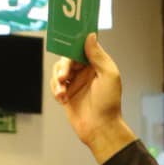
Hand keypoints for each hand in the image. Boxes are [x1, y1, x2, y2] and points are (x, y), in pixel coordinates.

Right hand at [51, 33, 125, 152]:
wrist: (100, 128)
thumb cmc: (109, 104)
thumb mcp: (108, 75)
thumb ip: (98, 55)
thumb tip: (90, 36)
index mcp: (97, 65)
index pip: (82, 48)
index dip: (73, 44)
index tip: (66, 40)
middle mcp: (85, 72)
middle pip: (67, 58)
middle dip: (63, 66)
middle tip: (64, 76)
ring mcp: (75, 83)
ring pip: (58, 71)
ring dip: (57, 79)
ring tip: (62, 90)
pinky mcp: (66, 94)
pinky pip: (55, 85)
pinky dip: (55, 89)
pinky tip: (62, 98)